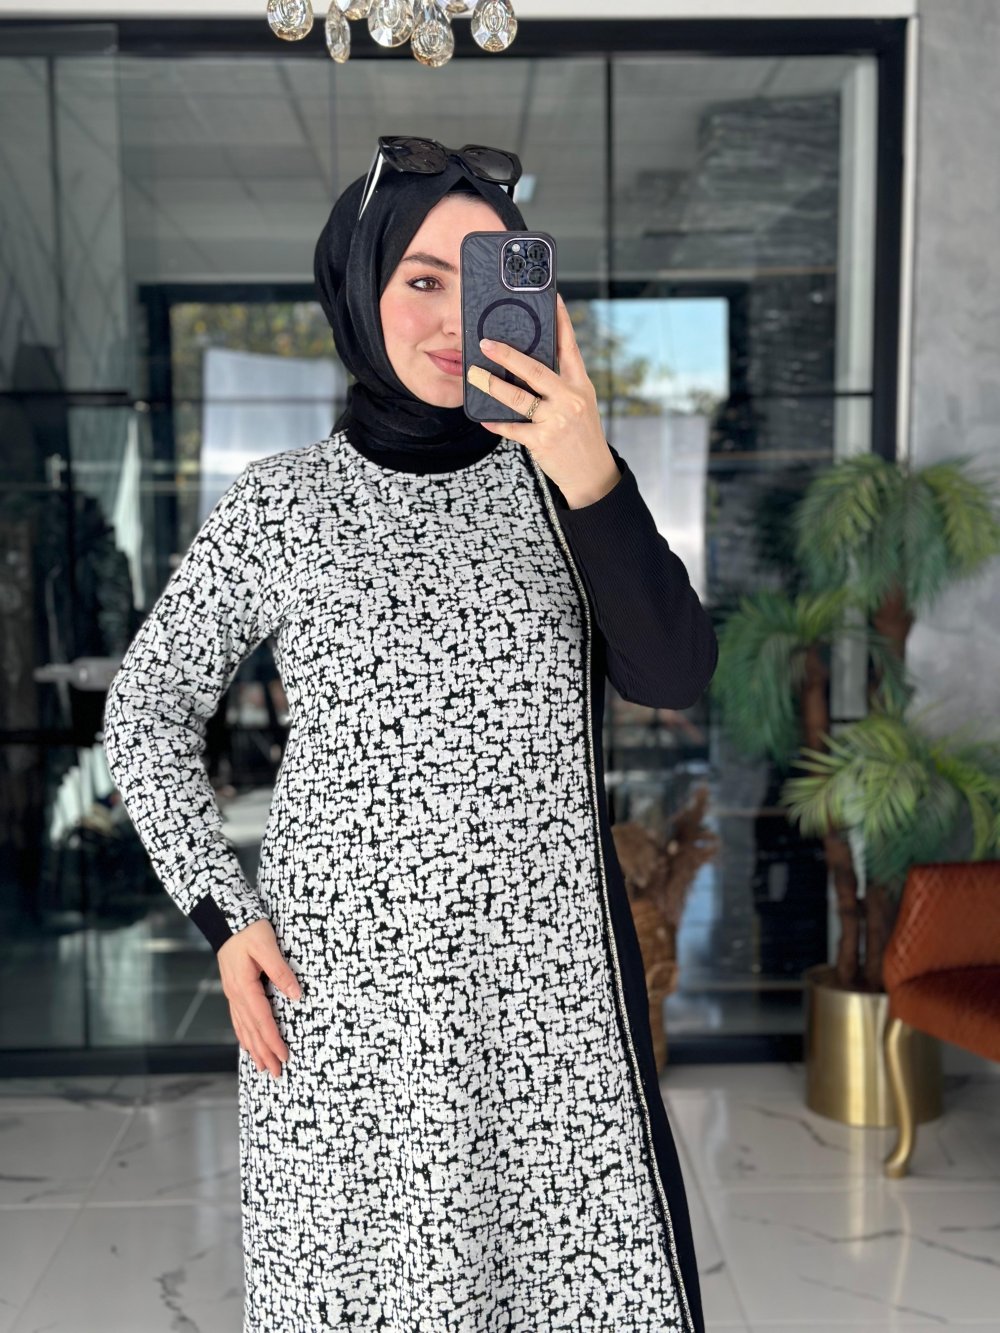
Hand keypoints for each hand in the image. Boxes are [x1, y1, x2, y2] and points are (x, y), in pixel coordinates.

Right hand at [218, 918, 300, 1078]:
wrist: (226, 918)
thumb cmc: (248, 929)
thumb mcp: (268, 946)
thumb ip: (281, 971)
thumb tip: (296, 994)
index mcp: (244, 987)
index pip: (262, 1021)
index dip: (273, 1041)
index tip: (284, 1057)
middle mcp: (235, 995)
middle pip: (251, 1031)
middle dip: (264, 1053)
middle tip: (277, 1073)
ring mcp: (232, 993)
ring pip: (243, 1028)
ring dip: (253, 1049)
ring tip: (262, 1067)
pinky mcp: (233, 989)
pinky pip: (238, 1019)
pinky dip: (244, 1035)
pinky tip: (247, 1043)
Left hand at [469, 291, 620, 508]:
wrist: (592, 473)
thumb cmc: (581, 435)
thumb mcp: (580, 404)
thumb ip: (559, 385)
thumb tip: (525, 366)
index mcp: (580, 385)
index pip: (569, 347)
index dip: (560, 320)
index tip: (550, 297)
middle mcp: (570, 399)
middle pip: (535, 370)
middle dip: (508, 355)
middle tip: (486, 343)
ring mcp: (556, 420)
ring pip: (518, 398)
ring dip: (491, 385)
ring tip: (473, 375)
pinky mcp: (543, 441)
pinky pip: (513, 428)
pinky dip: (497, 423)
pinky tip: (484, 419)